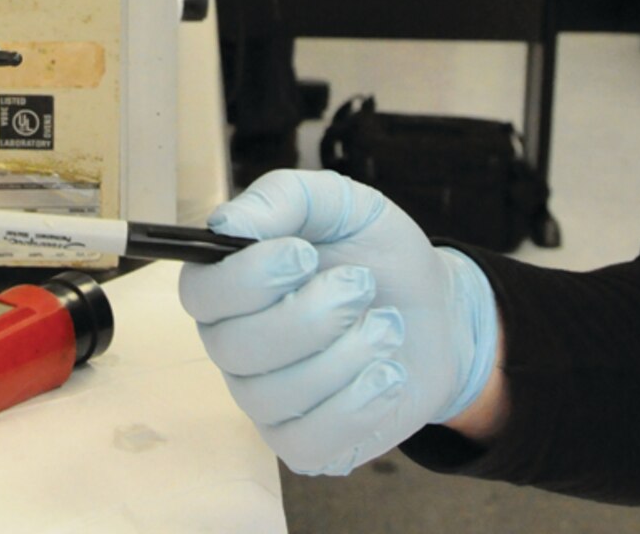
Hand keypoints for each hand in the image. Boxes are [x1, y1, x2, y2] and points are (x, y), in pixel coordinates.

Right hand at [178, 169, 499, 475]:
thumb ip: (285, 197)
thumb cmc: (379, 257)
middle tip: (361, 286)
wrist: (437, 313)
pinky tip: (387, 374)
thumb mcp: (342, 205)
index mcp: (231, 286)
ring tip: (387, 327)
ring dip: (345, 356)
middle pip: (235, 347)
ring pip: (275, 394)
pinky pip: (308, 442)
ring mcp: (266, 401)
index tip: (304, 254)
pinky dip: (357, 406)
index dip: (248, 277)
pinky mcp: (304, 443)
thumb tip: (230, 222)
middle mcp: (236, 347)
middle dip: (310, 315)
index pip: (202, 292)